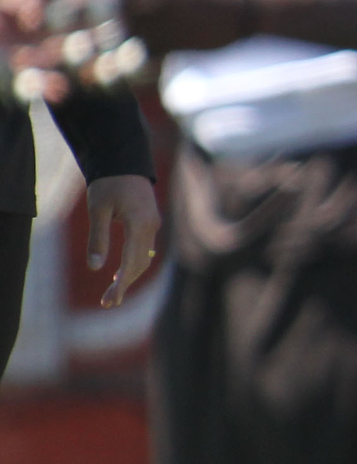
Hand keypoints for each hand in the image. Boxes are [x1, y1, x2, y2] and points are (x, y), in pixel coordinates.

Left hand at [85, 174, 159, 306]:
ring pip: (144, 258)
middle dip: (125, 285)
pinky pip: (145, 248)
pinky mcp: (150, 222)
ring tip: (113, 292)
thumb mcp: (98, 210)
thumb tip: (96, 267)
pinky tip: (121, 272)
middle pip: (141, 264)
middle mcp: (151, 227)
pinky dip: (134, 263)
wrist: (125, 160)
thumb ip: (98, 239)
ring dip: (130, 275)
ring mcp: (153, 224)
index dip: (121, 285)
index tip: (109, 303)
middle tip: (107, 304)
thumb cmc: (109, 183)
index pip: (131, 262)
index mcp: (140, 225)